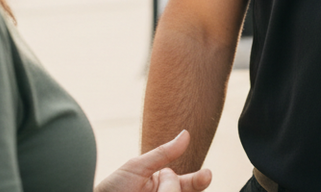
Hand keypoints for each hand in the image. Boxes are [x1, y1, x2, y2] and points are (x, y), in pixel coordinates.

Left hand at [94, 130, 212, 191]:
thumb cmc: (113, 187)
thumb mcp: (137, 167)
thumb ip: (163, 153)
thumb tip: (186, 134)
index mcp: (164, 184)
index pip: (190, 183)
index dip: (200, 179)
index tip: (207, 174)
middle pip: (185, 190)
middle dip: (183, 186)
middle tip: (180, 181)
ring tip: (150, 191)